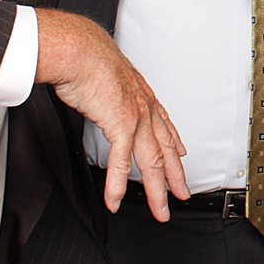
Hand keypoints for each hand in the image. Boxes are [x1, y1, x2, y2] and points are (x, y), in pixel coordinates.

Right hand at [34, 8, 188, 220]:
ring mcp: (135, 119)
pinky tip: (115, 200)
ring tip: (159, 211)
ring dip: (156, 192)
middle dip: (175, 178)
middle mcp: (145, 109)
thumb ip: (111, 94)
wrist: (80, 51)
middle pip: (165, 152)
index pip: (165, 127)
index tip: (182, 157)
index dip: (175, 145)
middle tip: (182, 196)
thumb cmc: (88, 61)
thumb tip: (102, 97)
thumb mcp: (109, 79)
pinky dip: (117, 185)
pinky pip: (121, 162)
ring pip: (151, 163)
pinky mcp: (120, 125)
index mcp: (143, 97)